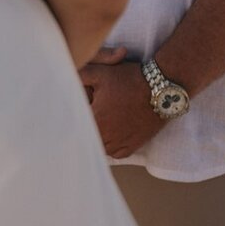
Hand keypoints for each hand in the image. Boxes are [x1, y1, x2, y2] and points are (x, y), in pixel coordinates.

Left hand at [79, 45, 164, 159]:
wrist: (161, 90)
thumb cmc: (130, 80)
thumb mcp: (101, 72)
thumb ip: (79, 75)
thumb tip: (63, 76)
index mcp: (95, 120)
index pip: (77, 122)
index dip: (78, 112)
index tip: (78, 107)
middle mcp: (105, 137)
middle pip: (88, 135)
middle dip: (87, 124)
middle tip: (93, 110)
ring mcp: (119, 144)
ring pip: (99, 145)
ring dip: (98, 135)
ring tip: (103, 119)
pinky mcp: (131, 147)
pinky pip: (115, 152)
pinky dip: (111, 145)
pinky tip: (112, 132)